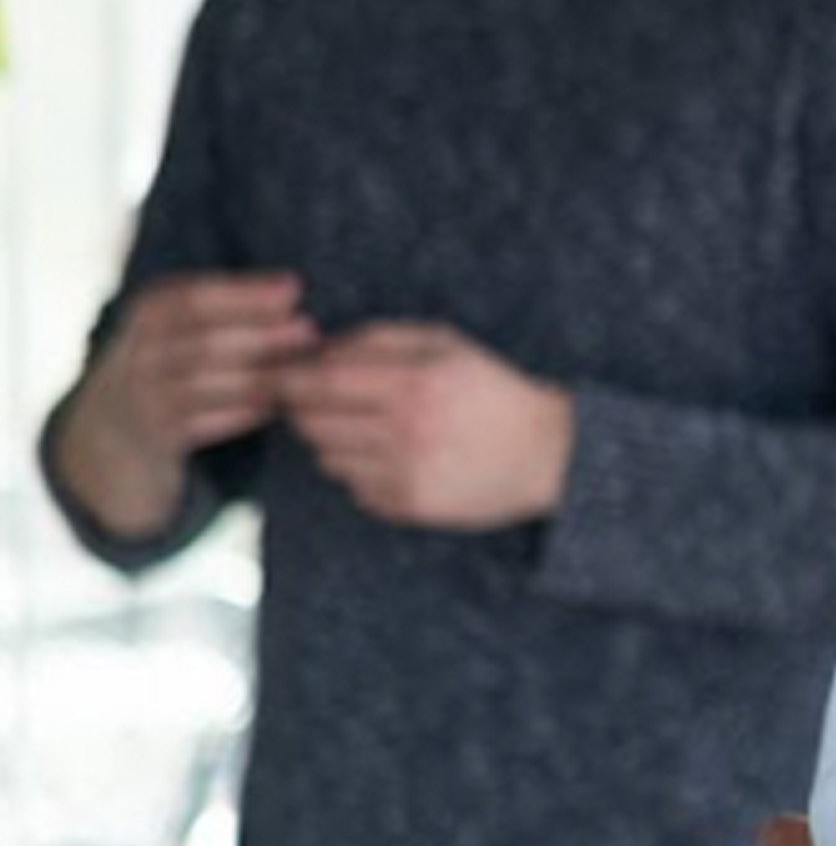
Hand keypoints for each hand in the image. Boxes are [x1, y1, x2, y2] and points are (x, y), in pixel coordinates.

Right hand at [58, 272, 318, 534]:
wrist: (114, 429)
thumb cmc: (172, 364)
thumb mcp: (180, 326)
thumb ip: (223, 307)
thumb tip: (293, 290)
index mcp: (149, 313)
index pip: (195, 298)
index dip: (246, 294)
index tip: (295, 288)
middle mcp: (138, 352)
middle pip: (202, 342)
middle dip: (261, 334)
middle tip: (310, 330)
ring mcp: (142, 398)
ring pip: (203, 385)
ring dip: (257, 377)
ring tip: (302, 373)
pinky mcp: (154, 438)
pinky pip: (200, 425)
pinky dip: (240, 415)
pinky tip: (274, 407)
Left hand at [276, 322, 574, 527]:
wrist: (547, 453)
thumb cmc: (491, 389)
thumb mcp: (445, 344)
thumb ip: (378, 339)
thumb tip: (314, 348)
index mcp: (415, 382)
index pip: (320, 382)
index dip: (288, 379)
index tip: (277, 376)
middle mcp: (407, 430)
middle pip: (314, 423)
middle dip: (303, 410)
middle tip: (314, 401)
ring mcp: (406, 473)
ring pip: (328, 458)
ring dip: (332, 442)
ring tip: (368, 429)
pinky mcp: (410, 507)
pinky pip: (354, 488)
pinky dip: (359, 472)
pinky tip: (393, 458)